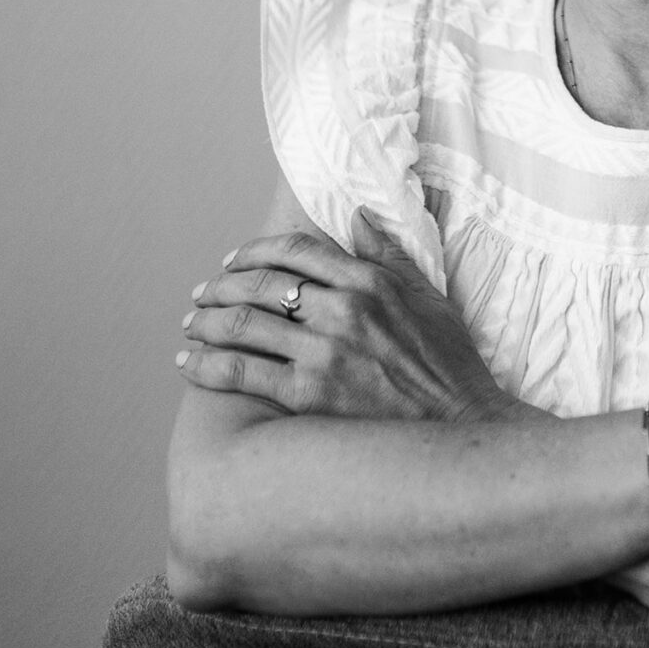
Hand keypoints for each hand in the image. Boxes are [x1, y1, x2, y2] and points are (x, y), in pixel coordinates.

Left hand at [177, 211, 518, 424]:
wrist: (458, 429)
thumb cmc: (448, 365)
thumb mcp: (429, 297)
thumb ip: (389, 255)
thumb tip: (357, 218)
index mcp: (370, 281)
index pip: (296, 251)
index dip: (256, 251)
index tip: (234, 260)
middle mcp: (342, 309)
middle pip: (260, 283)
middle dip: (222, 285)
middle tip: (202, 293)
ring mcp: (323, 352)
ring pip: (243, 324)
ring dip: (207, 321)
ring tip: (192, 325)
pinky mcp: (308, 394)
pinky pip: (241, 372)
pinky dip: (207, 364)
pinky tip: (189, 363)